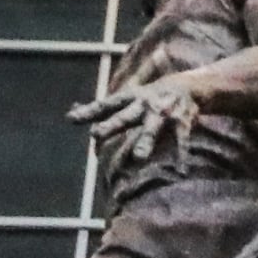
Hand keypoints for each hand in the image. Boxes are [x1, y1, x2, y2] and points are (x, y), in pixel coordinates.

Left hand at [69, 75, 202, 171]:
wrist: (189, 86)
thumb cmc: (149, 97)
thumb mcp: (125, 98)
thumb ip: (99, 110)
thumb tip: (69, 115)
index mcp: (128, 99)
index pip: (104, 105)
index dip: (87, 112)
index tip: (72, 119)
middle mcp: (143, 105)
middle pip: (124, 117)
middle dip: (111, 125)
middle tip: (95, 134)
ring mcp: (162, 114)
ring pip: (151, 130)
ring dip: (145, 142)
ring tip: (139, 157)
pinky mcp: (182, 122)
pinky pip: (181, 140)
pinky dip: (182, 155)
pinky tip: (180, 171)